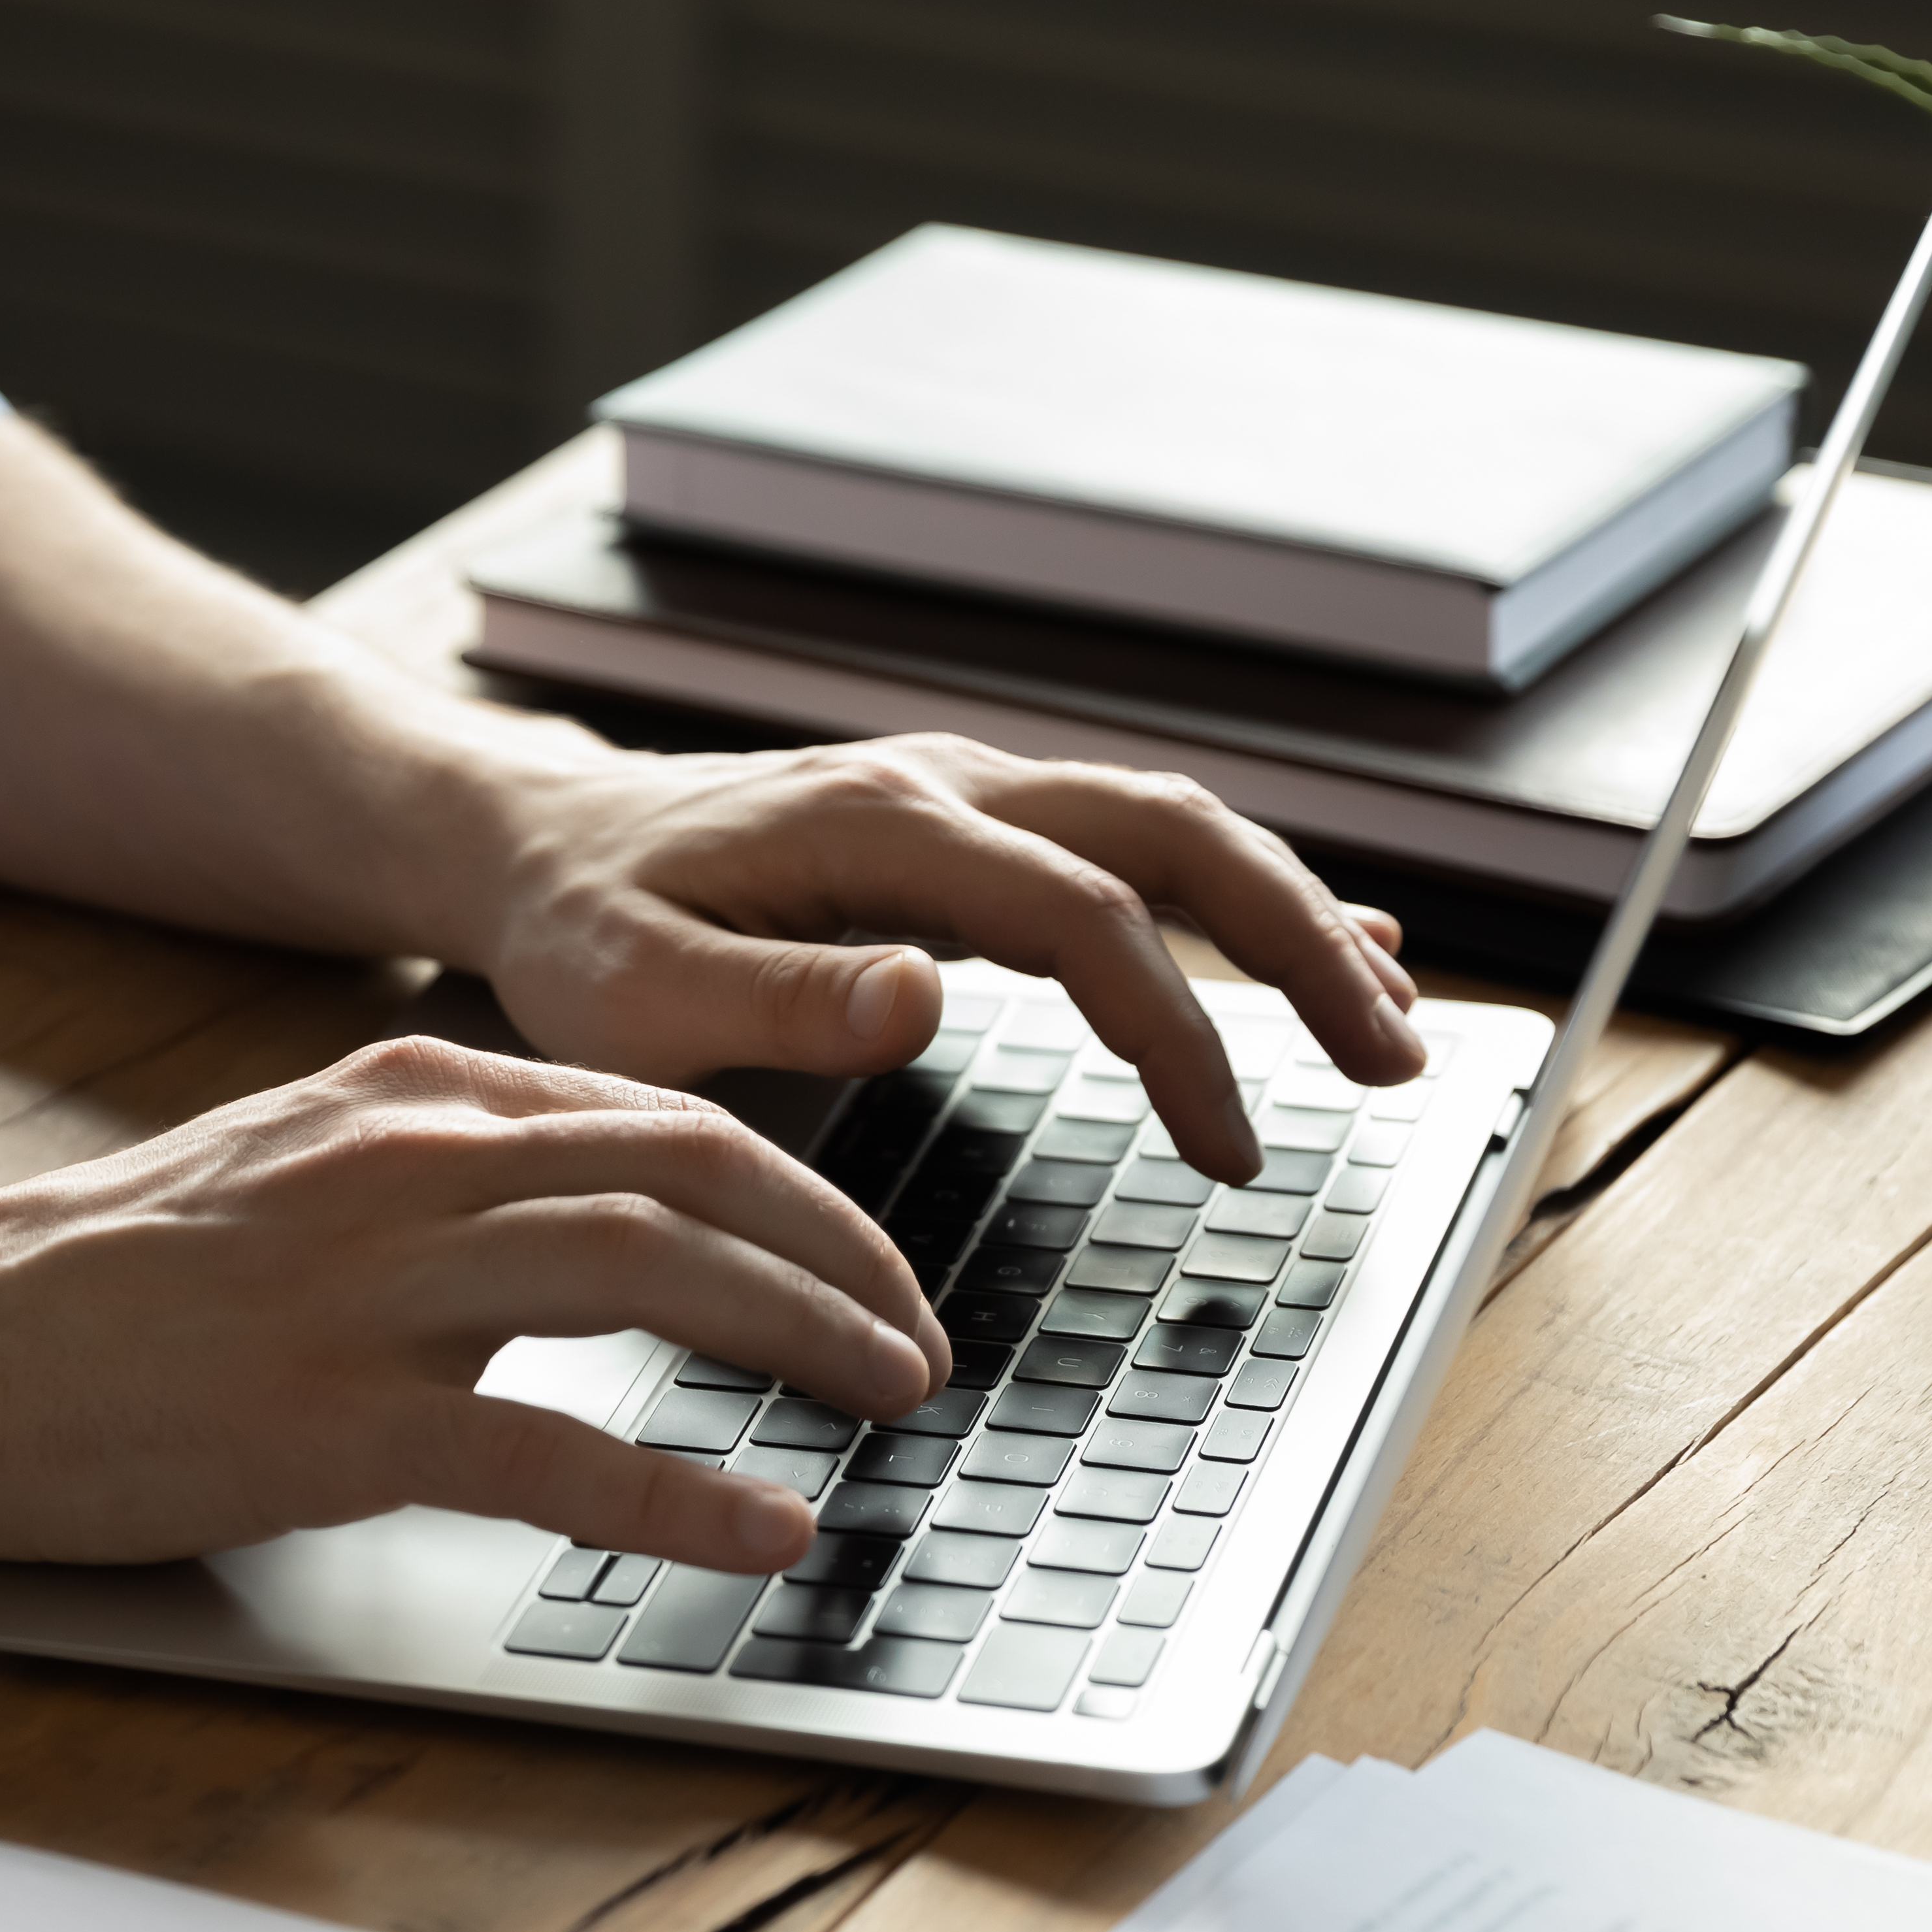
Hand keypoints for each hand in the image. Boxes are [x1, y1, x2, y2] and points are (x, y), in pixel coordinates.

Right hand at [0, 1037, 950, 1571]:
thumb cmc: (98, 1284)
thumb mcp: (291, 1175)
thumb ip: (436, 1180)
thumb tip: (580, 1219)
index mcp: (409, 1101)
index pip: (663, 1115)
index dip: (799, 1188)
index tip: (867, 1260)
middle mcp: (413, 1166)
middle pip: (698, 1174)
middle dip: (843, 1253)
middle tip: (918, 1339)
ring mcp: (375, 1290)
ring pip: (656, 1276)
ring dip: (803, 1336)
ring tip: (891, 1401)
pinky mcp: (333, 1419)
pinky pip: (552, 1452)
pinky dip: (680, 1493)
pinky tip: (766, 1531)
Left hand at [467, 732, 1424, 1180]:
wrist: (533, 842)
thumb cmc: (576, 933)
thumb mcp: (634, 994)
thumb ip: (777, 1001)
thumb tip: (923, 995)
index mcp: (878, 826)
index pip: (1084, 918)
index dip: (1178, 1031)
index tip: (1233, 1148)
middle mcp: (945, 782)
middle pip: (1177, 835)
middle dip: (1302, 943)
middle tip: (1398, 1062)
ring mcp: (966, 792)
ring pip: (1175, 827)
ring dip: (1292, 915)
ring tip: (1389, 1022)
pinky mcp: (970, 825)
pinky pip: (1134, 845)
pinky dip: (1237, 895)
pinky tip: (1329, 943)